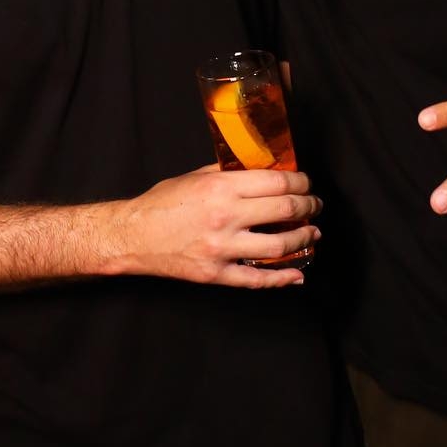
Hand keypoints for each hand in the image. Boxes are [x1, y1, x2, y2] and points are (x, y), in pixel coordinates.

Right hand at [110, 164, 319, 286]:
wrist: (132, 236)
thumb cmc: (161, 203)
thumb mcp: (195, 176)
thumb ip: (228, 171)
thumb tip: (261, 167)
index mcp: (221, 187)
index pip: (277, 182)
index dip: (301, 181)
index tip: (306, 183)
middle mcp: (225, 216)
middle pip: (286, 211)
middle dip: (308, 206)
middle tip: (315, 205)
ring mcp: (223, 248)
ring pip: (280, 246)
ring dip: (304, 239)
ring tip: (312, 234)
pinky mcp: (217, 273)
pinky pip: (258, 279)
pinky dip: (282, 278)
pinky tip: (297, 275)